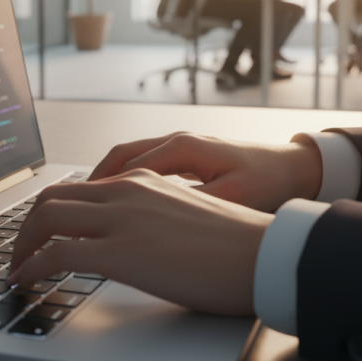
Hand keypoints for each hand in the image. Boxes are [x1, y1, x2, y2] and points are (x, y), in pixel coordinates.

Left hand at [8, 169, 273, 314]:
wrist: (263, 253)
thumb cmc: (236, 244)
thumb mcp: (184, 215)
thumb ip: (151, 216)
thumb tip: (134, 240)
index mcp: (142, 180)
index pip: (78, 187)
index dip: (50, 210)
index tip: (40, 232)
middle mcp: (125, 190)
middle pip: (52, 197)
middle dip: (27, 226)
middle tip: (20, 251)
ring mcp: (120, 218)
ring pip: (46, 218)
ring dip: (22, 244)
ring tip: (17, 268)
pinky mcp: (120, 252)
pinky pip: (56, 254)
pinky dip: (30, 266)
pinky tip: (25, 280)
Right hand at [89, 132, 322, 211]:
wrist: (299, 168)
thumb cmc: (271, 180)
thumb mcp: (232, 198)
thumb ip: (191, 205)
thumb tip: (153, 219)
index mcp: (182, 147)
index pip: (122, 165)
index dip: (95, 191)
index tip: (73, 213)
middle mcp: (176, 141)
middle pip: (116, 158)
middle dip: (86, 185)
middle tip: (62, 213)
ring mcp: (181, 148)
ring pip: (127, 161)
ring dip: (103, 184)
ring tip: (82, 211)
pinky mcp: (187, 159)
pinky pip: (143, 167)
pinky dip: (123, 184)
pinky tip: (118, 206)